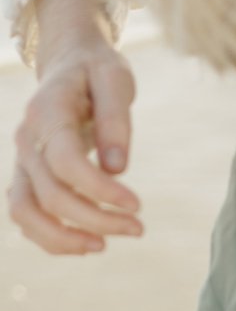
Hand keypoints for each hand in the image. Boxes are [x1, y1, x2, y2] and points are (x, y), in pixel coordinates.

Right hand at [8, 0, 141, 254]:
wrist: (69, 63)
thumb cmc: (96, 70)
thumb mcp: (114, 78)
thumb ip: (116, 118)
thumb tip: (116, 167)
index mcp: (48, 112)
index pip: (65, 162)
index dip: (100, 190)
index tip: (137, 206)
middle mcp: (28, 140)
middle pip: (50, 195)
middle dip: (97, 220)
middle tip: (138, 228)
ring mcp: (23, 161)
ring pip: (26, 213)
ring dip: (64, 239)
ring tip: (103, 246)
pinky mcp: (27, 177)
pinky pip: (26, 216)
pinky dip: (51, 238)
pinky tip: (88, 241)